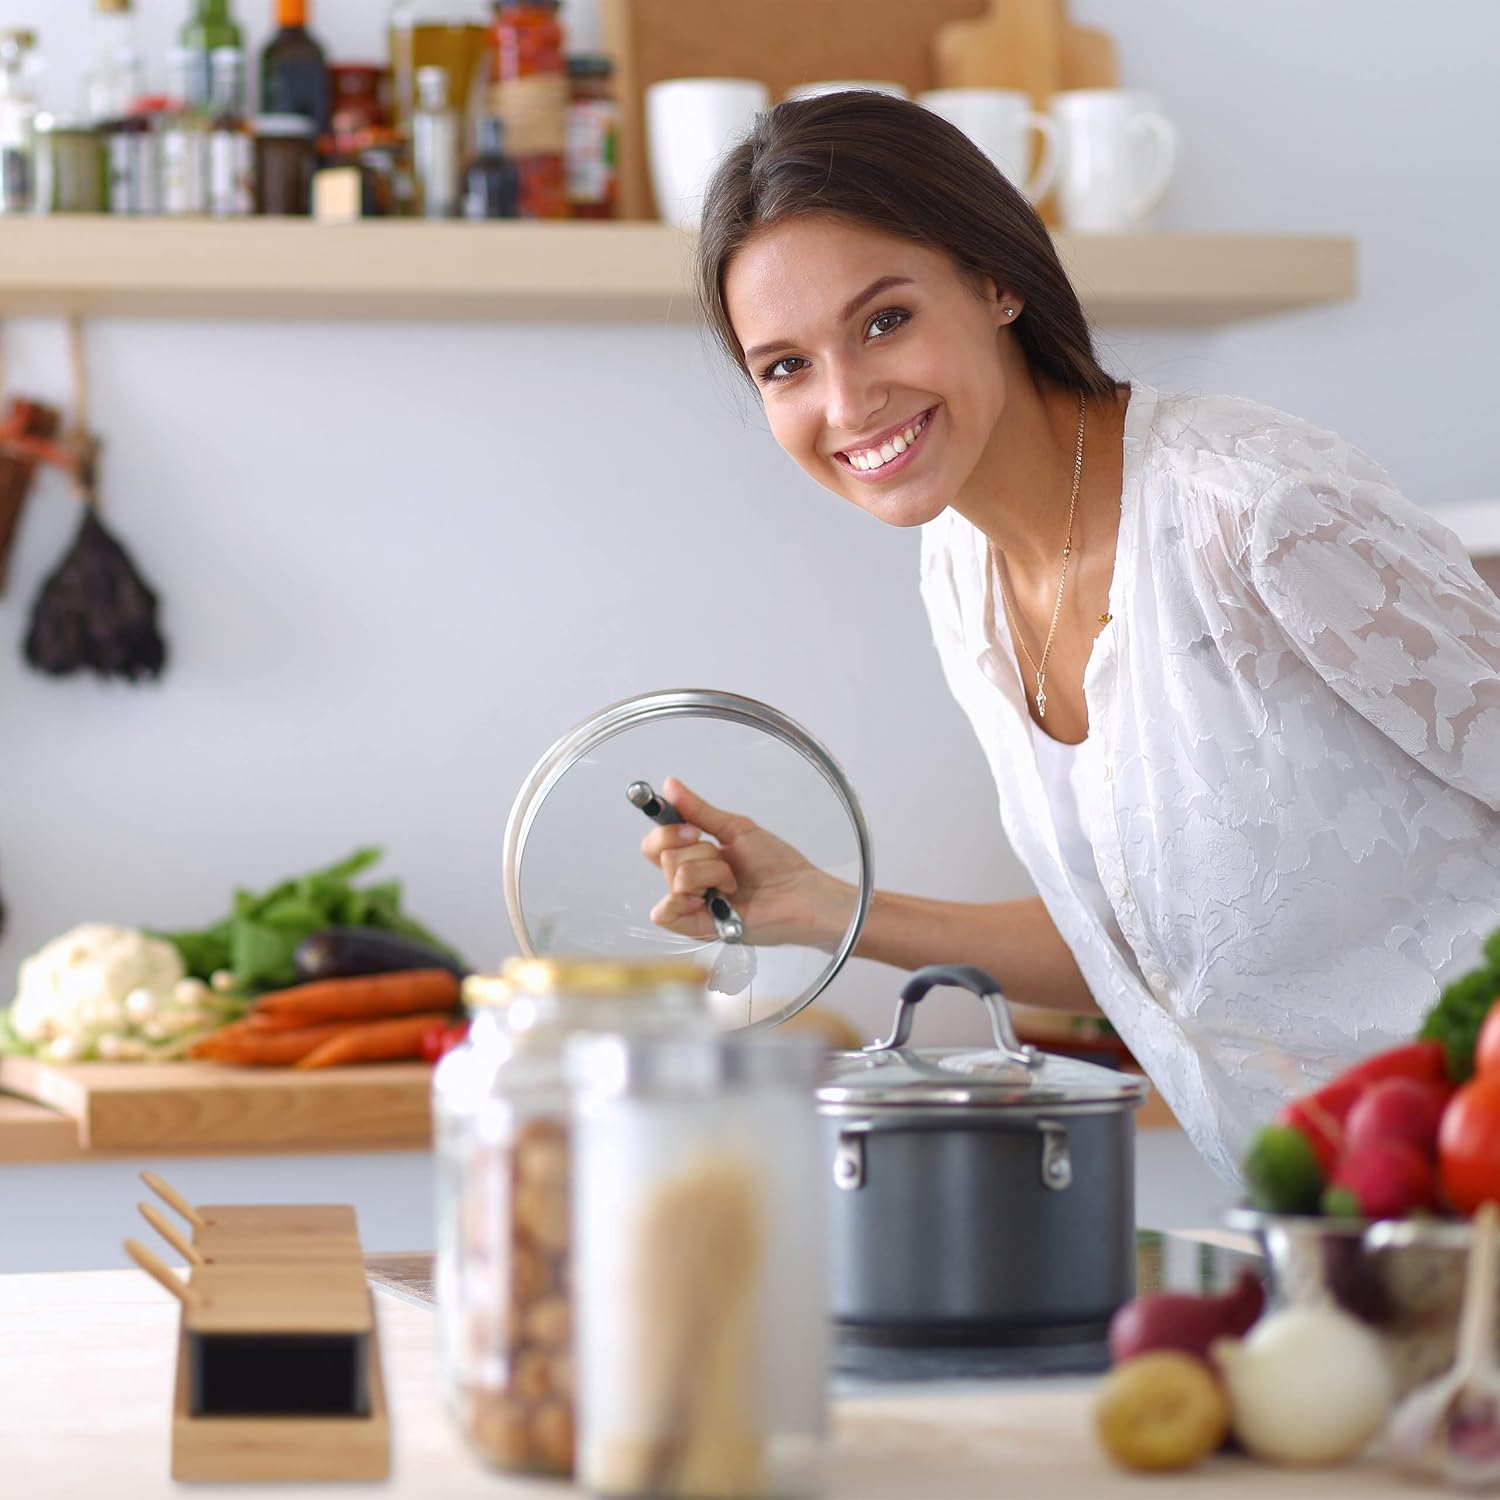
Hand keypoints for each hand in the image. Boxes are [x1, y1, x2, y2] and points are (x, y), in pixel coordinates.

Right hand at [639, 777, 854, 949]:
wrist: (800, 893)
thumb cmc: (777, 864)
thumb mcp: (735, 829)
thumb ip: (699, 810)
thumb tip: (670, 785)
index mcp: (695, 856)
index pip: (656, 842)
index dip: (668, 831)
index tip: (694, 830)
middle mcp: (689, 880)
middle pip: (664, 856)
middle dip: (701, 852)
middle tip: (726, 860)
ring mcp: (692, 904)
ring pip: (675, 877)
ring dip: (711, 874)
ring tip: (733, 884)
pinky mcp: (696, 927)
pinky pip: (665, 913)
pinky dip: (684, 900)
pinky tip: (711, 899)